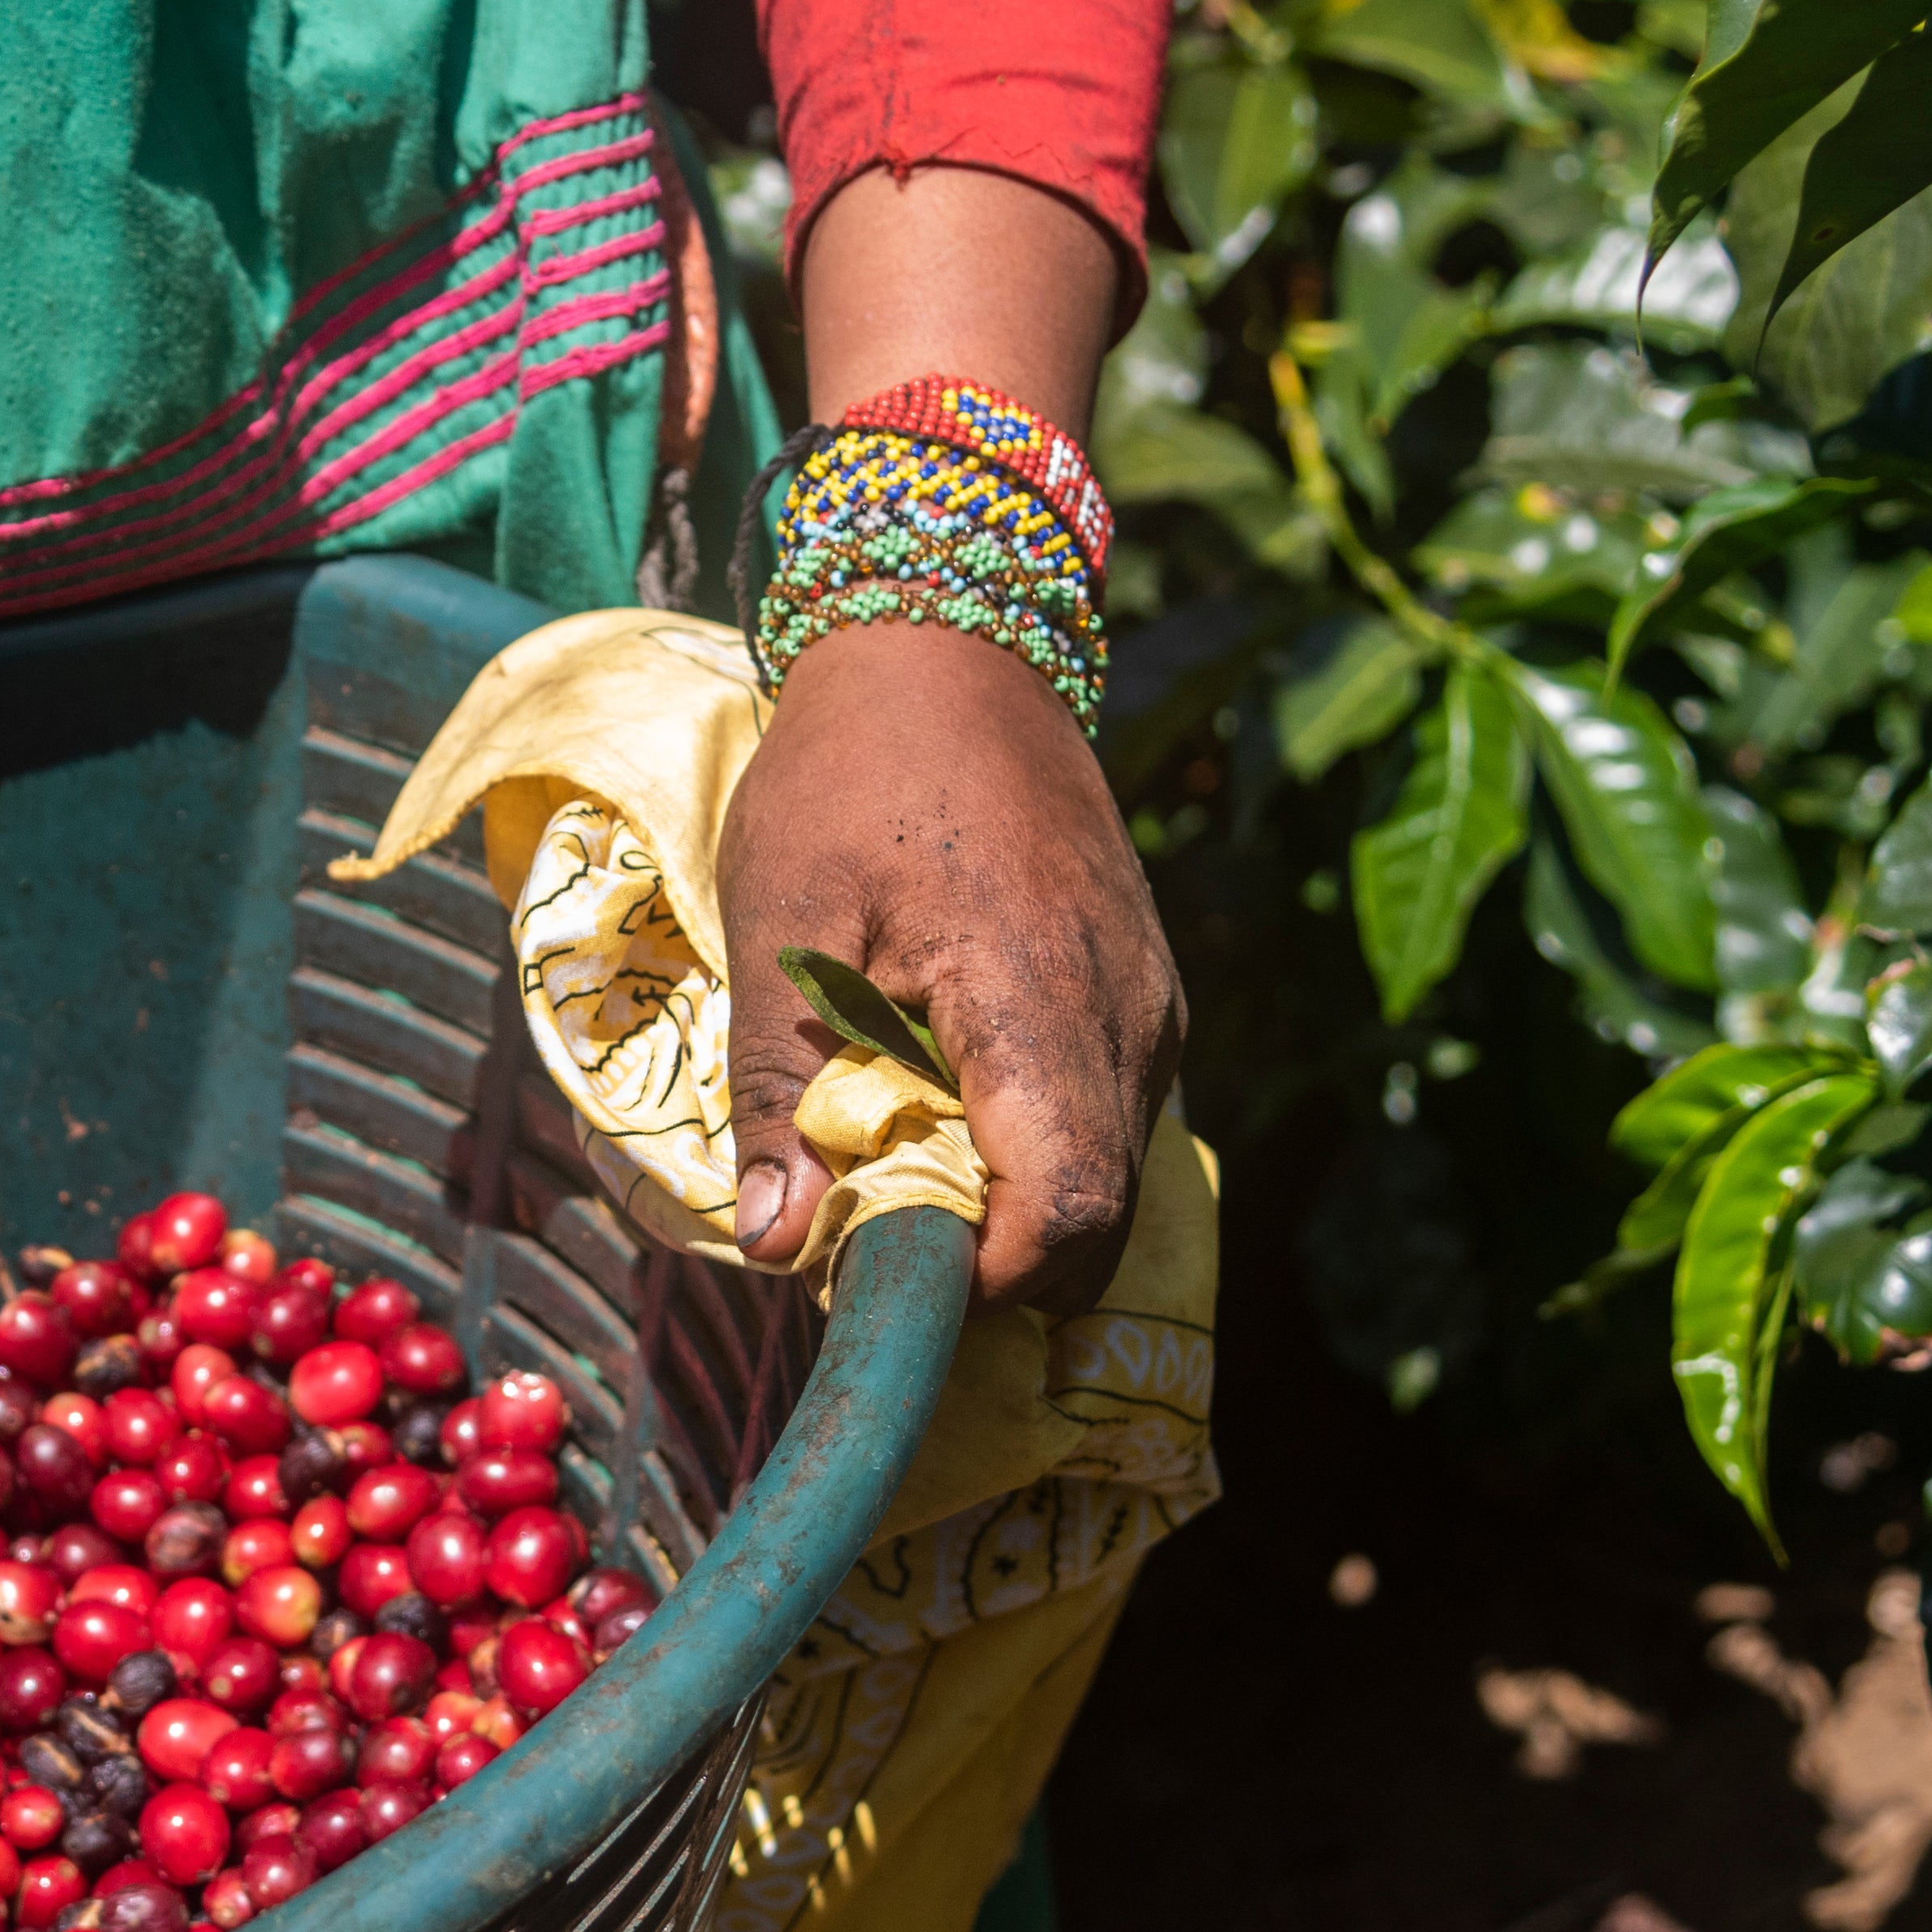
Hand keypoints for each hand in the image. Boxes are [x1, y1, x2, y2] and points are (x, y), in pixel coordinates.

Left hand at [717, 618, 1181, 1314]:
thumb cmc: (851, 774)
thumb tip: (778, 1247)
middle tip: (867, 1226)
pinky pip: (1102, 1123)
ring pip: (1106, 1181)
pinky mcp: (1145, 1000)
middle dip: (987, 1264)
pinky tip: (937, 1100)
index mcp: (1042, 999)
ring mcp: (1153, 1010)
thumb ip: (780, 1091)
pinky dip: (1024, 1151)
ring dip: (1001, 1207)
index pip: (1068, 1213)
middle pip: (1097, 1226)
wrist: (951, 649)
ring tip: (889, 1149)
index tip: (879, 1269)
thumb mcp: (779, 923)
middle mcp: (1131, 1020)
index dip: (981, 1282)